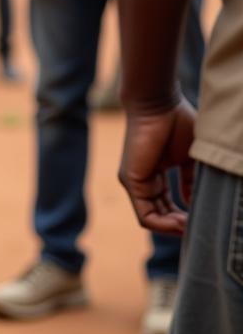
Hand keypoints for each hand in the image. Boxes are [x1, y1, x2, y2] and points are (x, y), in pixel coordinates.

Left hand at [119, 96, 195, 235]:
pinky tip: (182, 224)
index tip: (203, 220)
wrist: (160, 103)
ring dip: (173, 228)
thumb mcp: (189, 158)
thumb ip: (190, 180)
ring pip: (151, 219)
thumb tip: (193, 203)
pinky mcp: (131, 181)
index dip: (184, 217)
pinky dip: (163, 225)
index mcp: (155, 173)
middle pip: (160, 214)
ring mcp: (135, 181)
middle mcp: (142, 180)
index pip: (167, 205)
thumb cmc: (177, 122)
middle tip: (200, 229)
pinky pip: (145, 215)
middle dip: (180, 226)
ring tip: (193, 229)